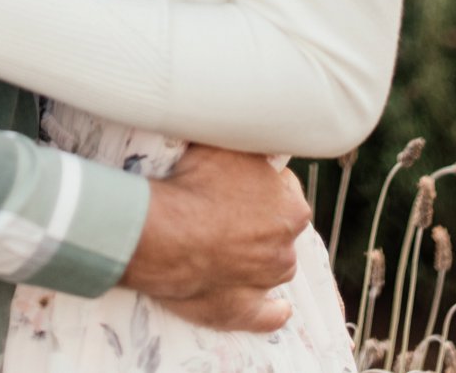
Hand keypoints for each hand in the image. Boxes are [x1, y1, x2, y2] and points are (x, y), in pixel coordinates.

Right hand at [121, 144, 308, 328]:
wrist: (164, 233)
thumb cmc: (194, 184)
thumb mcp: (228, 145)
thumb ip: (253, 147)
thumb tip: (260, 140)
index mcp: (291, 207)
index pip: (284, 188)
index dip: (260, 182)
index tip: (239, 180)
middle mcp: (286, 246)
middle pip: (279, 228)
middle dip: (261, 219)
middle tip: (227, 209)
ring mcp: (266, 281)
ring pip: (273, 266)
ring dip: (261, 258)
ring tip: (227, 246)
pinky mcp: (244, 310)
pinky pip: (269, 315)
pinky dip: (274, 311)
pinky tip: (280, 309)